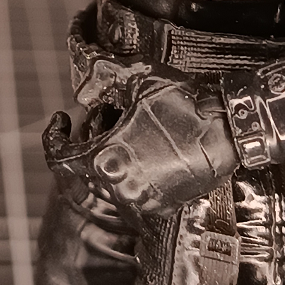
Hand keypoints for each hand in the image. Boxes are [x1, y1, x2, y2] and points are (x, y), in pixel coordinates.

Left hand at [44, 76, 238, 217]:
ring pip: (108, 180)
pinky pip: (133, 191)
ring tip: (127, 131)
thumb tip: (81, 93)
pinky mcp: (162, 206)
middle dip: (87, 141)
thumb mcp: (137, 77)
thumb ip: (99, 78)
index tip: (60, 120)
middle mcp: (120, 187)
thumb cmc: (183, 101)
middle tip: (102, 118)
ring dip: (108, 157)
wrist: (230, 129)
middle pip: (85, 167)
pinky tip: (145, 150)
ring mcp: (142, 200)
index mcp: (106, 159)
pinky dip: (130, 172)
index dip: (54, 136)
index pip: (60, 156)